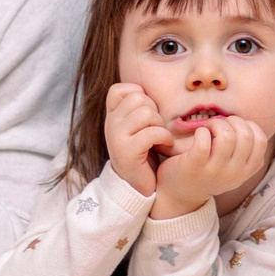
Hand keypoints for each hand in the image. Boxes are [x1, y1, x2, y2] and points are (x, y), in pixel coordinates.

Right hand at [104, 82, 172, 199]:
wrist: (137, 186)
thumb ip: (136, 109)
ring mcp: (116, 138)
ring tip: (161, 137)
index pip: (119, 89)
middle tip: (157, 127)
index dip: (138, 95)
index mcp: (112, 116)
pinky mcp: (127, 152)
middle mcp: (110, 124)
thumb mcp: (136, 127)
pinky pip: (152, 132)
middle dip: (154, 111)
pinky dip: (164, 137)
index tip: (146, 113)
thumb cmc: (143, 153)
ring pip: (145, 113)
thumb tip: (146, 90)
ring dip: (160, 124)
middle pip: (138, 99)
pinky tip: (165, 145)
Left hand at [151, 115, 266, 220]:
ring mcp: (215, 171)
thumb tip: (246, 124)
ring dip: (216, 124)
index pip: (261, 141)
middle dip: (232, 121)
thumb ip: (244, 151)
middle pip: (245, 135)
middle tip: (219, 125)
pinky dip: (201, 131)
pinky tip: (198, 135)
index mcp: (246, 171)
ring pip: (226, 136)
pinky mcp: (195, 167)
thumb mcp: (234, 168)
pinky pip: (203, 141)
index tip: (235, 127)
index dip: (249, 126)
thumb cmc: (210, 171)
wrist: (182, 194)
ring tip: (208, 128)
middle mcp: (234, 173)